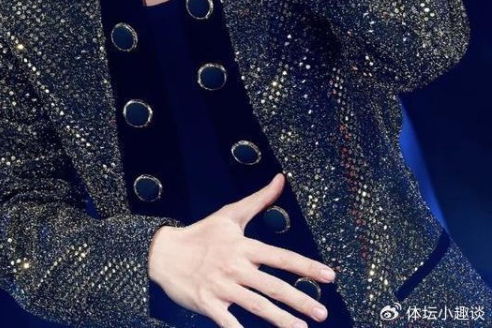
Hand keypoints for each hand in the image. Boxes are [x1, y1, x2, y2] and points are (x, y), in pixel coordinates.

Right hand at [148, 173, 335, 327]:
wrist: (163, 252)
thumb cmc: (201, 233)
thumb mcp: (230, 214)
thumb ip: (260, 200)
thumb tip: (281, 179)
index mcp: (244, 246)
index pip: (281, 257)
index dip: (306, 266)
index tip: (329, 276)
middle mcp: (236, 267)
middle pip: (273, 286)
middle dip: (299, 300)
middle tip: (322, 313)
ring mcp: (222, 287)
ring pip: (256, 306)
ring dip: (281, 320)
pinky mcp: (208, 304)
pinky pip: (229, 323)